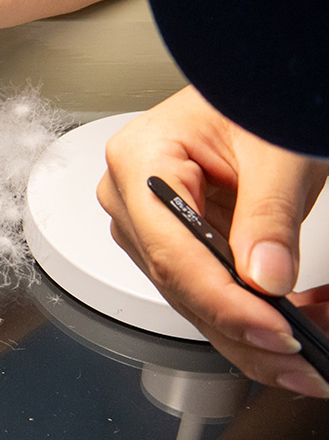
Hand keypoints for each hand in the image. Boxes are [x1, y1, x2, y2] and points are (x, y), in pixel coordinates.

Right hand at [97, 87, 328, 394]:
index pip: (174, 254)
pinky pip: (209, 289)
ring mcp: (151, 223)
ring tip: (307, 359)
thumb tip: (264, 279)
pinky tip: (293, 330)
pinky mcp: (178, 239)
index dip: (225, 303)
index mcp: (139, 162)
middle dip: (246, 332)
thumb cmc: (259, 88)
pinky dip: (253, 314)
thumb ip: (268, 213)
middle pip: (182, 287)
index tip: (276, 331)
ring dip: (253, 333)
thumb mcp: (277, 146)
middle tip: (302, 365)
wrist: (265, 73)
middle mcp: (132, 199)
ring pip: (195, 300)